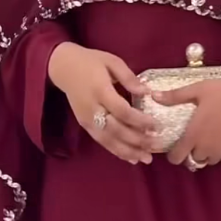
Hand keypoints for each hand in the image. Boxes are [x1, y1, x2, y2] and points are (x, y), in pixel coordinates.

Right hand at [48, 43, 155, 164]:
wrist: (63, 67)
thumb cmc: (90, 62)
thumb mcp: (112, 61)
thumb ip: (129, 77)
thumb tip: (147, 92)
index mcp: (100, 90)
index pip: (122, 111)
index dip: (140, 121)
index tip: (157, 125)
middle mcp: (92, 109)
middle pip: (116, 129)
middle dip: (137, 140)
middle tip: (156, 145)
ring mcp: (87, 119)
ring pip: (109, 140)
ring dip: (129, 151)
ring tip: (146, 159)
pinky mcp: (84, 125)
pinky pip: (102, 141)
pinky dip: (117, 151)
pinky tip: (131, 158)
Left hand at [154, 77, 220, 166]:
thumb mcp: (197, 90)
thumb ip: (175, 96)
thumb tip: (154, 96)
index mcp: (193, 135)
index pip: (177, 157)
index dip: (174, 155)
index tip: (177, 148)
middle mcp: (205, 149)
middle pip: (194, 159)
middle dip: (194, 151)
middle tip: (199, 137)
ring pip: (210, 159)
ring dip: (208, 152)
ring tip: (213, 136)